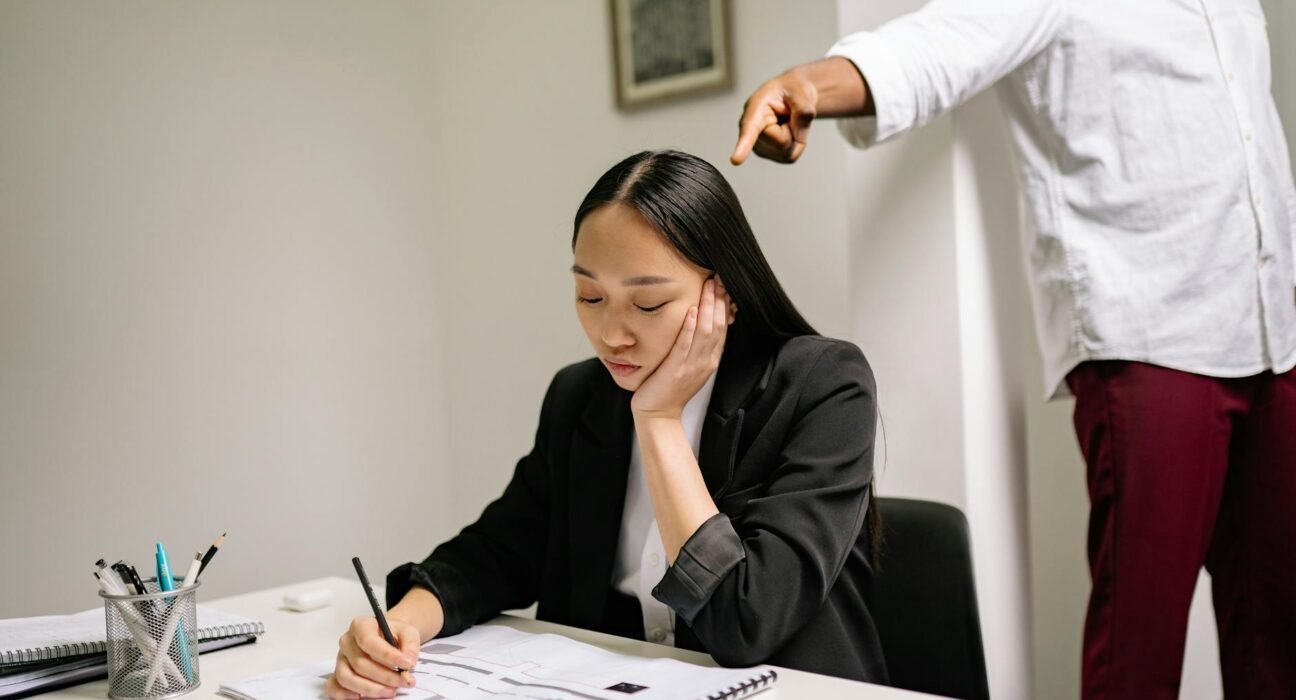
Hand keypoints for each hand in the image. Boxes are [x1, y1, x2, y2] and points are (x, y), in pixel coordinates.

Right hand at [326, 616, 419, 698]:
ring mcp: (340, 659)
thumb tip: (408, 662)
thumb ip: (410, 646)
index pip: (368, 641)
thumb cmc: (394, 635)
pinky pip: (334, 686)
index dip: (387, 655)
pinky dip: (344, 695)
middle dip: (384, 676)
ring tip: (390, 691)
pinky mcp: (338, 673)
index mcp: (361, 626)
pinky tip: (362, 697)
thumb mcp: (408, 633)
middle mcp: (347, 641)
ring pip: (347, 677)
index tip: (406, 664)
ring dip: (369, 688)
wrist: (387, 638)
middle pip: (359, 663)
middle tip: (403, 681)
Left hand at [631, 278, 733, 418]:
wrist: (659, 414)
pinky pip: (685, 345)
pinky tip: (691, 311)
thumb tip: (698, 321)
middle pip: (718, 325)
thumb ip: (696, 346)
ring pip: (705, 332)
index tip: (723, 285)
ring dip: (708, 307)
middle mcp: (705, 361)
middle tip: (719, 278)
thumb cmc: (670, 389)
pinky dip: (689, 327)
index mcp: (710, 360)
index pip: (723, 327)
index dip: (724, 305)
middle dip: (719, 300)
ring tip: (708, 287)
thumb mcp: (689, 365)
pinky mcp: (675, 370)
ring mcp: (691, 366)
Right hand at [731, 69, 818, 164]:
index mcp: (756, 106)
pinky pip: (790, 156)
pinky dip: (797, 144)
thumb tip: (798, 137)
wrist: (793, 96)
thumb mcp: (803, 91)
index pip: (749, 128)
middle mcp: (751, 128)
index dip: (743, 144)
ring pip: (786, 152)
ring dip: (796, 138)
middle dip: (794, 131)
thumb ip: (803, 111)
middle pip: (780, 143)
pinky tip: (789, 130)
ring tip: (788, 121)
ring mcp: (758, 144)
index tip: (735, 160)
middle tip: (791, 113)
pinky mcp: (769, 154)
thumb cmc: (793, 90)